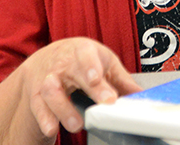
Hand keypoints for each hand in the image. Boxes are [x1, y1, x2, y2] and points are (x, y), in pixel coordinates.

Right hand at [22, 38, 140, 137]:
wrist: (48, 57)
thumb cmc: (81, 58)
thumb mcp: (104, 61)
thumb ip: (122, 79)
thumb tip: (142, 95)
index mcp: (82, 51)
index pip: (87, 56)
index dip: (94, 69)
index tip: (103, 85)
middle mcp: (63, 63)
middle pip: (73, 73)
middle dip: (89, 89)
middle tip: (105, 104)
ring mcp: (48, 78)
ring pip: (51, 91)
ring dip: (63, 109)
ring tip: (76, 125)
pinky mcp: (36, 94)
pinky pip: (38, 106)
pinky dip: (44, 119)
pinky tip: (52, 129)